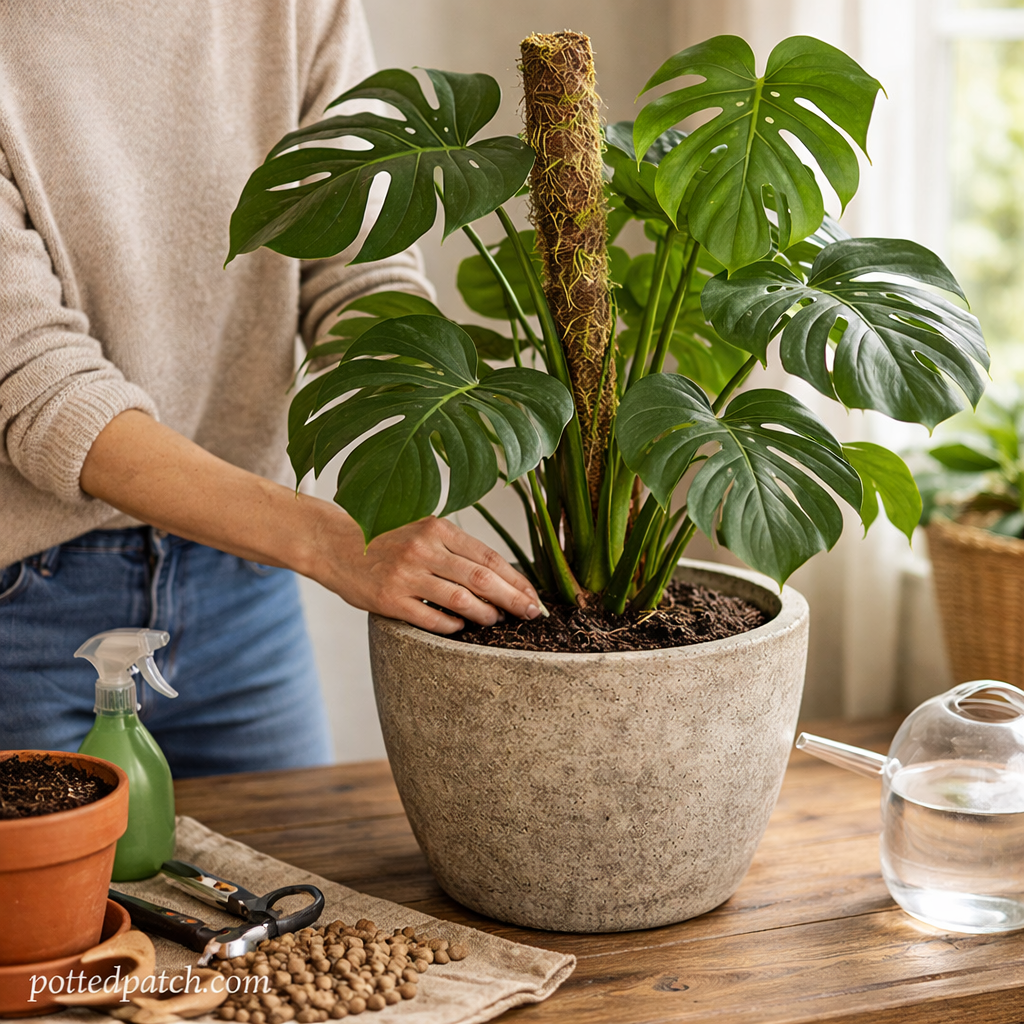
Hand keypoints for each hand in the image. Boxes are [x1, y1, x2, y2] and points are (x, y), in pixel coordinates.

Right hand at [315, 512, 543, 633]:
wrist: (333, 544)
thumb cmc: (385, 540)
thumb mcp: (420, 530)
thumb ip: (454, 547)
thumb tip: (499, 575)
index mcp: (436, 528)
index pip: (489, 556)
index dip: (516, 579)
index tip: (533, 595)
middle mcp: (423, 548)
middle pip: (482, 578)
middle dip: (513, 599)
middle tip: (531, 614)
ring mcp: (406, 574)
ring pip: (462, 600)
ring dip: (486, 614)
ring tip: (496, 621)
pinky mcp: (389, 599)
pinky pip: (432, 619)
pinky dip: (453, 626)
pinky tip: (461, 627)